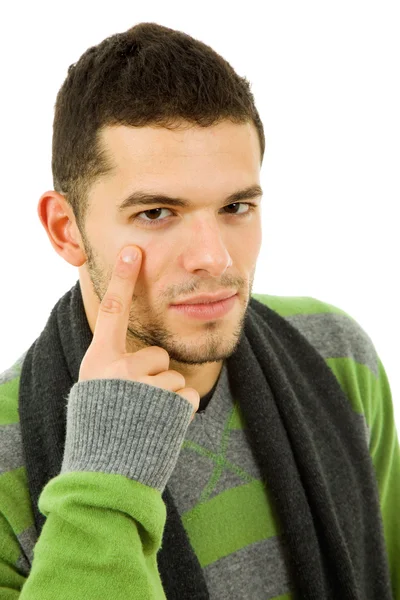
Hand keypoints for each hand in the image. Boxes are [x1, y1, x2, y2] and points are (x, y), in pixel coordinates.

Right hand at [78, 246, 199, 420]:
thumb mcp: (98, 392)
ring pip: (174, 378)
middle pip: (156, 356)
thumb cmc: (104, 430)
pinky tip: (161, 428)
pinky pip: (188, 395)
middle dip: (154, 378)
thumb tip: (147, 357)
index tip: (131, 251)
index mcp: (98, 362)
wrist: (107, 474)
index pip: (111, 312)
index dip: (121, 280)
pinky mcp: (170, 404)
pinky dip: (181, 412)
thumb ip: (114, 367)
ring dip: (167, 398)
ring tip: (146, 420)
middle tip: (135, 406)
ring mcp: (144, 386)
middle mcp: (118, 369)